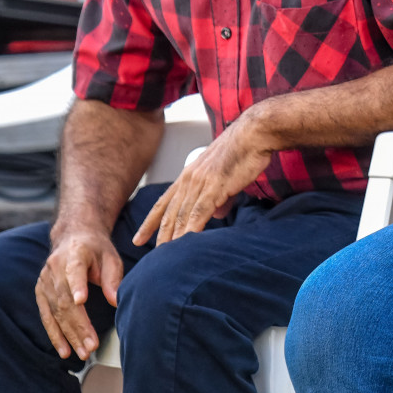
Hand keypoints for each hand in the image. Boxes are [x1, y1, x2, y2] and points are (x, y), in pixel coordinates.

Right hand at [35, 224, 123, 359]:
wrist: (73, 237)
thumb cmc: (96, 249)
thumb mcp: (110, 257)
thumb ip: (113, 278)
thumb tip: (116, 302)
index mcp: (75, 253)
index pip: (74, 270)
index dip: (77, 286)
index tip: (81, 300)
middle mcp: (55, 267)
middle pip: (66, 300)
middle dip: (79, 325)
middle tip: (92, 345)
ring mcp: (44, 281)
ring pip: (56, 312)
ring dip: (69, 335)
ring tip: (82, 352)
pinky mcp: (40, 292)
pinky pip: (47, 317)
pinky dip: (55, 335)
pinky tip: (64, 350)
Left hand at [132, 113, 272, 245]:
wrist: (253, 134)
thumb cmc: (243, 151)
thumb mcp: (223, 176)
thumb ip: (218, 197)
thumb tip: (216, 214)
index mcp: (189, 175)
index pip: (163, 203)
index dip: (150, 222)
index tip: (139, 238)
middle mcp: (189, 179)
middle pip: (169, 213)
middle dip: (158, 236)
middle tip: (151, 259)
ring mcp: (200, 182)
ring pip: (181, 215)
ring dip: (173, 237)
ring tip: (166, 257)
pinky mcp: (215, 186)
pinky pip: (199, 211)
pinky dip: (191, 229)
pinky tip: (186, 242)